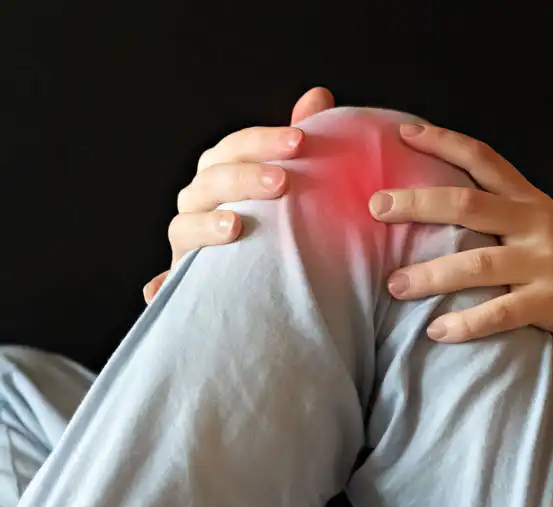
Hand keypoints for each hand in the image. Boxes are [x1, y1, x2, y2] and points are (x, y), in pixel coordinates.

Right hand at [143, 87, 335, 302]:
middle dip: (244, 178)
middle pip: (211, 181)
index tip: (300, 140)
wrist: (274, 277)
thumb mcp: (294, 180)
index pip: (236, 148)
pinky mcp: (184, 278)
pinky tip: (159, 290)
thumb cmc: (279, 218)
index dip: (264, 140)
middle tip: (283, 181)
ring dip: (204, 226)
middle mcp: (199, 202)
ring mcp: (188, 240)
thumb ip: (299, 141)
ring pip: (184, 227)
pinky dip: (161, 286)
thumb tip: (318, 95)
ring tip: (234, 226)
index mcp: (222, 172)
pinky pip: (167, 284)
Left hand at [368, 123, 552, 365]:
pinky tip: (436, 331)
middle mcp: (536, 225)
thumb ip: (510, 217)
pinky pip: (499, 313)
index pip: (483, 159)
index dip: (442, 141)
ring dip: (430, 275)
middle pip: (467, 204)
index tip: (402, 131)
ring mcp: (544, 264)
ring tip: (393, 286)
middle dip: (417, 203)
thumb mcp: (552, 228)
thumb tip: (452, 213)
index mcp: (532, 202)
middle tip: (375, 206)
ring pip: (476, 264)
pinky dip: (465, 324)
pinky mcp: (552, 304)